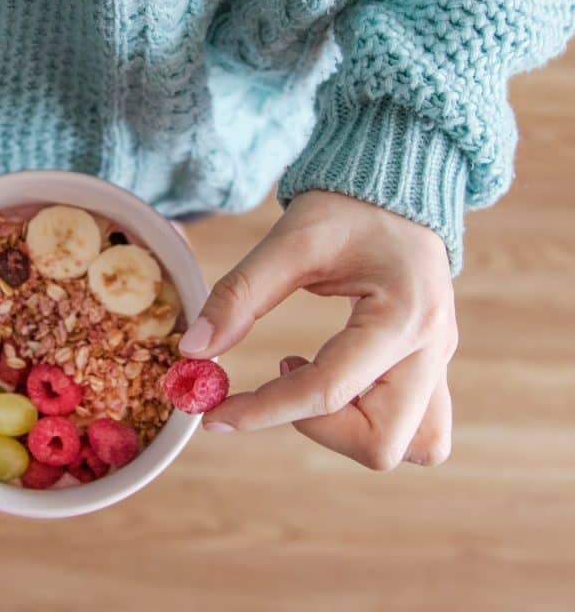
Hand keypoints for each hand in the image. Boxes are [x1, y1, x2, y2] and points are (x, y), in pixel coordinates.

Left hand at [179, 191, 456, 469]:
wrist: (395, 188)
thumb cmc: (345, 209)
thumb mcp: (289, 241)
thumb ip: (240, 295)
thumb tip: (194, 351)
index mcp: (402, 315)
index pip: (327, 391)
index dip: (262, 410)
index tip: (213, 416)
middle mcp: (432, 348)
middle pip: (382, 443)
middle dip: (316, 428)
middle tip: (278, 381)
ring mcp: (440, 362)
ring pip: (414, 446)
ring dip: (352, 432)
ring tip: (312, 378)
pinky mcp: (432, 368)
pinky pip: (419, 430)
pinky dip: (372, 423)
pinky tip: (336, 381)